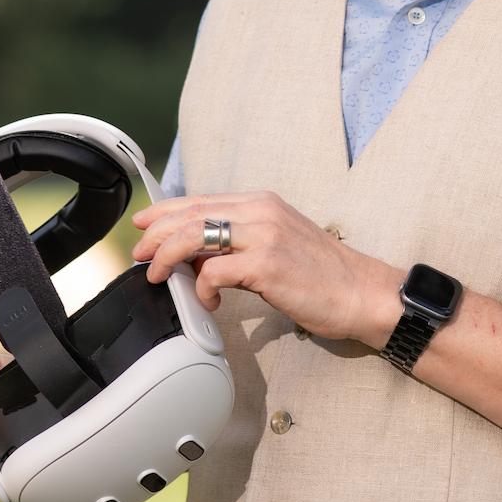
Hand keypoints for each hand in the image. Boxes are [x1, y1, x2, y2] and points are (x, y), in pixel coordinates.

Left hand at [131, 191, 398, 345]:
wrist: (362, 293)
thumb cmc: (322, 276)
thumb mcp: (277, 246)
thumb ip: (238, 244)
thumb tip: (195, 258)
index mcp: (263, 203)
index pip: (201, 200)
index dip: (165, 212)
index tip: (143, 226)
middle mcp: (261, 211)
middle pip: (190, 213)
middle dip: (155, 234)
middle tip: (139, 255)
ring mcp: (264, 235)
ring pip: (194, 236)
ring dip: (166, 257)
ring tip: (158, 275)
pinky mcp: (266, 264)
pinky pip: (213, 271)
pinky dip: (201, 288)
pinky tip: (209, 301)